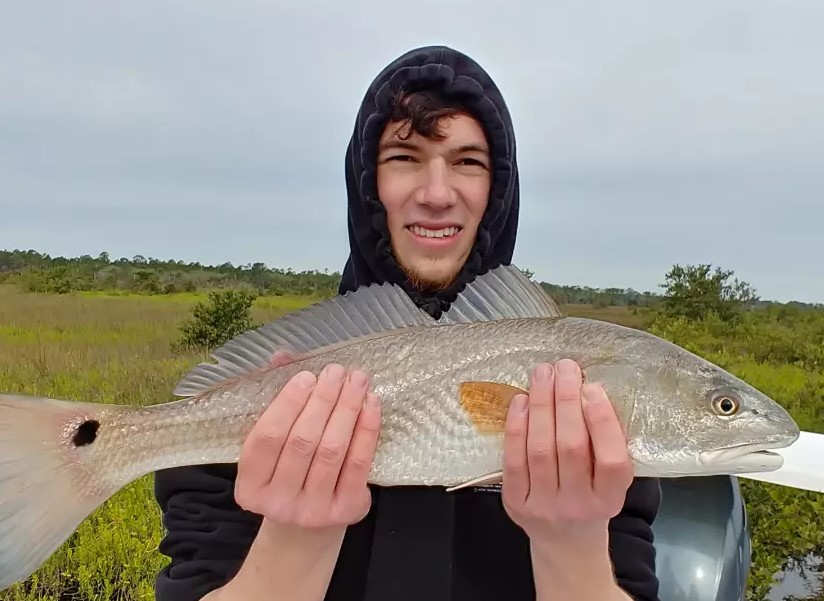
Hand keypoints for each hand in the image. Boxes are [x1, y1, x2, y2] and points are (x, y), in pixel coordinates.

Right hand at [234, 362, 380, 531]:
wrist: (309, 525)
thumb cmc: (288, 472)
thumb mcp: (274, 446)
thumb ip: (275, 400)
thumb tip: (283, 355)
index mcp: (250, 486)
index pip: (266, 438)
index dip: (287, 404)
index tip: (306, 375)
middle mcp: (278, 503)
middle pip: (302, 442)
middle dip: (322, 400)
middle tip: (336, 371)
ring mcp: (313, 511)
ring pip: (332, 450)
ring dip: (347, 408)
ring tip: (357, 380)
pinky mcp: (346, 510)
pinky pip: (358, 463)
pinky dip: (366, 429)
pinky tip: (371, 403)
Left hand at [501, 359, 633, 543]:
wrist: (566, 544)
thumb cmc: (591, 499)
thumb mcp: (610, 482)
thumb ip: (605, 445)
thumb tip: (586, 389)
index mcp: (611, 499)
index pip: (611, 460)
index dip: (601, 421)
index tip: (592, 387)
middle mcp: (578, 505)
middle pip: (570, 447)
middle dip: (566, 401)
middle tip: (564, 367)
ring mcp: (544, 506)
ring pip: (540, 449)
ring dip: (540, 405)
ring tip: (542, 374)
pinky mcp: (515, 503)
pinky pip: (513, 459)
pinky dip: (516, 426)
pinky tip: (521, 401)